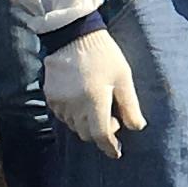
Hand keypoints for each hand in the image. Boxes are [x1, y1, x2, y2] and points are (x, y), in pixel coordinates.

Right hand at [44, 28, 144, 158]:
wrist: (73, 34)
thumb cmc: (104, 54)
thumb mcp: (123, 77)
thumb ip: (130, 105)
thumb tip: (137, 127)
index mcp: (95, 100)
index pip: (101, 135)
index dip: (110, 147)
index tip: (117, 152)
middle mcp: (74, 105)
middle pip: (86, 134)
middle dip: (100, 133)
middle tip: (112, 119)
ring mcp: (59, 101)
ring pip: (74, 126)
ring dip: (86, 124)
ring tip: (96, 106)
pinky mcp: (50, 95)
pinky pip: (62, 115)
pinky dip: (73, 115)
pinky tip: (81, 100)